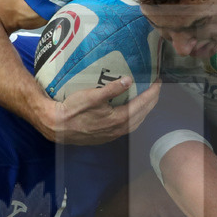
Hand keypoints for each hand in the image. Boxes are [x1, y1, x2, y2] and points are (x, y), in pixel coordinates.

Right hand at [34, 77, 160, 143]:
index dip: (152, 92)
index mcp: (119, 119)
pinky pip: (128, 125)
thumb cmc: (73, 109)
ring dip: (144, 109)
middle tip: (156, 87)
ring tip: (147, 97)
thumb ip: (112, 89)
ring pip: (136, 121)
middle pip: (143, 114)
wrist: (57, 127)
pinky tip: (132, 109)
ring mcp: (113, 134)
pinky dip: (134, 115)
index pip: (143, 104)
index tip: (158, 81)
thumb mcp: (92, 96)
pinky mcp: (107, 136)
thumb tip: (129, 80)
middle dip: (151, 100)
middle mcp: (120, 129)